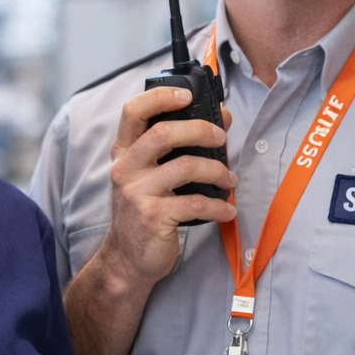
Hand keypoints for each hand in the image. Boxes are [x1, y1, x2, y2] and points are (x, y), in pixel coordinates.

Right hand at [93, 87, 236, 294]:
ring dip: (217, 170)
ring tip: (230, 180)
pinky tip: (227, 211)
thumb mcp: (149, 175)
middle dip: (200, 130)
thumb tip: (221, 119)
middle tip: (221, 137)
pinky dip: (218, 207)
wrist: (127, 259)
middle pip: (163, 133)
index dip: (160, 97)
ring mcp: (137, 193)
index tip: (187, 95)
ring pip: (185, 167)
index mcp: (124, 152)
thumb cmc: (144, 211)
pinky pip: (195, 204)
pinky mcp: (153, 217)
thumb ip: (177, 148)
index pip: (132, 112)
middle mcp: (126, 169)